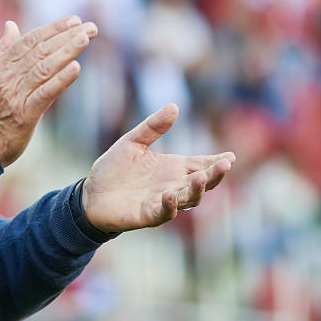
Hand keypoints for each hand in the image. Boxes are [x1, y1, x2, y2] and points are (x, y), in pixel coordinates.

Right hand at [0, 16, 97, 166]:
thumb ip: (0, 50)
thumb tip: (11, 25)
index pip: (30, 41)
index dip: (53, 29)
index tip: (74, 20)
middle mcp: (7, 77)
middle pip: (40, 51)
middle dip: (67, 37)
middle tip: (90, 27)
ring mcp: (15, 95)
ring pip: (44, 68)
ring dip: (66, 52)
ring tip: (85, 39)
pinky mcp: (25, 114)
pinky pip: (45, 93)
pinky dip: (61, 80)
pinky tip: (76, 68)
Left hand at [82, 104, 234, 231]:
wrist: (90, 194)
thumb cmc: (114, 169)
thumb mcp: (132, 142)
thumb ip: (153, 127)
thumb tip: (174, 105)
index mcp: (173, 168)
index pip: (202, 164)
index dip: (217, 161)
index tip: (231, 156)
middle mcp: (173, 185)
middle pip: (203, 183)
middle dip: (215, 174)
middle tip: (225, 164)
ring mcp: (162, 201)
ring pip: (189, 199)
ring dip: (197, 189)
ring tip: (201, 177)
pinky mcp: (147, 215)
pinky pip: (164, 213)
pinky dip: (170, 206)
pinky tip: (171, 194)